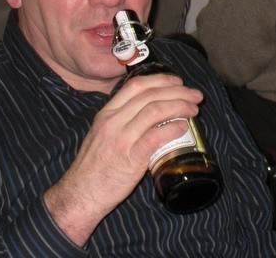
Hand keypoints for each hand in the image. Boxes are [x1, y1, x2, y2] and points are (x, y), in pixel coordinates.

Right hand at [43, 74, 202, 245]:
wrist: (80, 195)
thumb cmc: (94, 167)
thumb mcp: (103, 134)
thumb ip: (123, 121)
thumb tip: (154, 113)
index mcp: (107, 113)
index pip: (136, 85)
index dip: (161, 80)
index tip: (178, 82)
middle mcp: (113, 122)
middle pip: (150, 95)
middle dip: (178, 92)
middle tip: (195, 95)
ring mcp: (121, 139)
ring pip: (155, 111)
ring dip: (180, 106)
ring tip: (194, 109)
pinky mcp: (130, 159)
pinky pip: (155, 137)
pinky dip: (172, 129)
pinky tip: (184, 128)